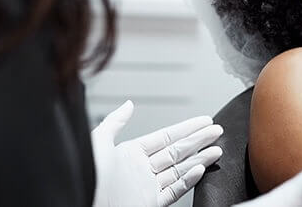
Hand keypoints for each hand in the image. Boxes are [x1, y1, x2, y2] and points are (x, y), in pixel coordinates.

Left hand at [91, 101, 223, 206]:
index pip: (166, 137)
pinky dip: (189, 181)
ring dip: (200, 159)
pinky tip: (200, 169)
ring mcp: (147, 188)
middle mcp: (141, 170)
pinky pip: (174, 191)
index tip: (204, 121)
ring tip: (217, 149)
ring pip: (180, 170)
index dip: (186, 128)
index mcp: (129, 154)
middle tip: (217, 131)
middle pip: (177, 152)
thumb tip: (128, 104)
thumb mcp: (98, 143)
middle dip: (199, 140)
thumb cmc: (87, 179)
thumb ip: (114, 122)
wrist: (84, 206)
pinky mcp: (150, 204)